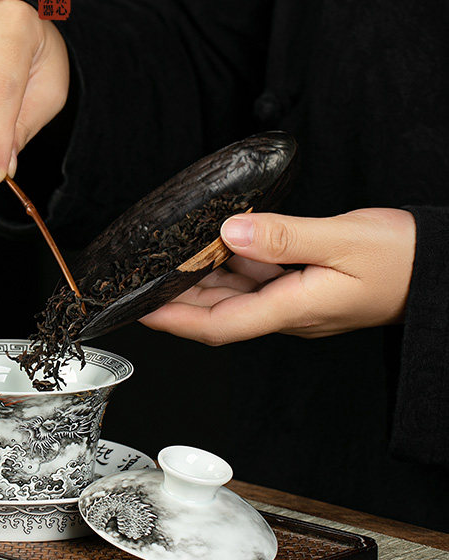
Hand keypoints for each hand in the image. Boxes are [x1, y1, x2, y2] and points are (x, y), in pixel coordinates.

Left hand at [140, 208, 415, 343]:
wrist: (442, 269)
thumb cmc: (404, 260)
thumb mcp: (342, 239)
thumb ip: (283, 236)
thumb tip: (230, 233)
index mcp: (294, 309)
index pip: (219, 325)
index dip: (176, 320)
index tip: (142, 311)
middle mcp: (289, 312)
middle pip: (219, 313)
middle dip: (177, 300)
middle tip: (141, 281)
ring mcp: (296, 301)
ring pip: (236, 296)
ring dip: (201, 281)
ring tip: (168, 261)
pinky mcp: (305, 286)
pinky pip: (257, 280)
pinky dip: (232, 265)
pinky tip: (218, 245)